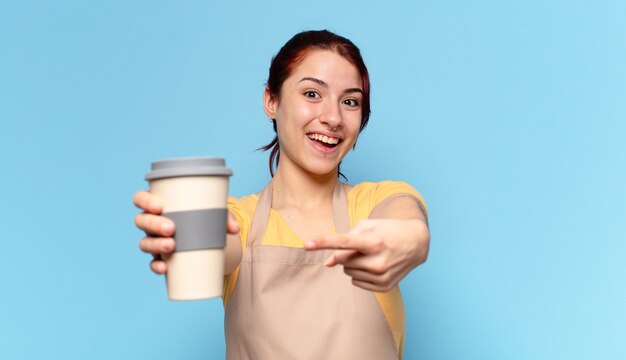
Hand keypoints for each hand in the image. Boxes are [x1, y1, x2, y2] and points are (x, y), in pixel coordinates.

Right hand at [133, 191, 239, 274]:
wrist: (205, 239)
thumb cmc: (204, 217)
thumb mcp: (213, 212)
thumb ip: (223, 217)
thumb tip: (234, 229)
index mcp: (158, 205)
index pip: (141, 199)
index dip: (145, 201)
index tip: (159, 205)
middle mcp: (151, 222)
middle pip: (142, 221)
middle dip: (154, 224)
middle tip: (171, 228)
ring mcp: (153, 240)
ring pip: (145, 242)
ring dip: (155, 245)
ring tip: (171, 246)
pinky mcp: (160, 257)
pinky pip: (153, 263)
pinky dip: (156, 266)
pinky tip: (164, 268)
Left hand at [304, 219, 429, 291]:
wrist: (416, 243)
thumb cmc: (387, 230)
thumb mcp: (368, 226)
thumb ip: (344, 240)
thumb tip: (327, 264)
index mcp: (374, 241)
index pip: (344, 242)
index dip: (323, 242)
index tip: (306, 244)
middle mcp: (378, 261)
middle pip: (342, 259)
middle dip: (346, 252)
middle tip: (363, 246)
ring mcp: (382, 276)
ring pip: (347, 272)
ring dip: (353, 263)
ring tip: (371, 254)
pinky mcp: (384, 286)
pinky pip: (356, 282)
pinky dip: (360, 273)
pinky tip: (374, 265)